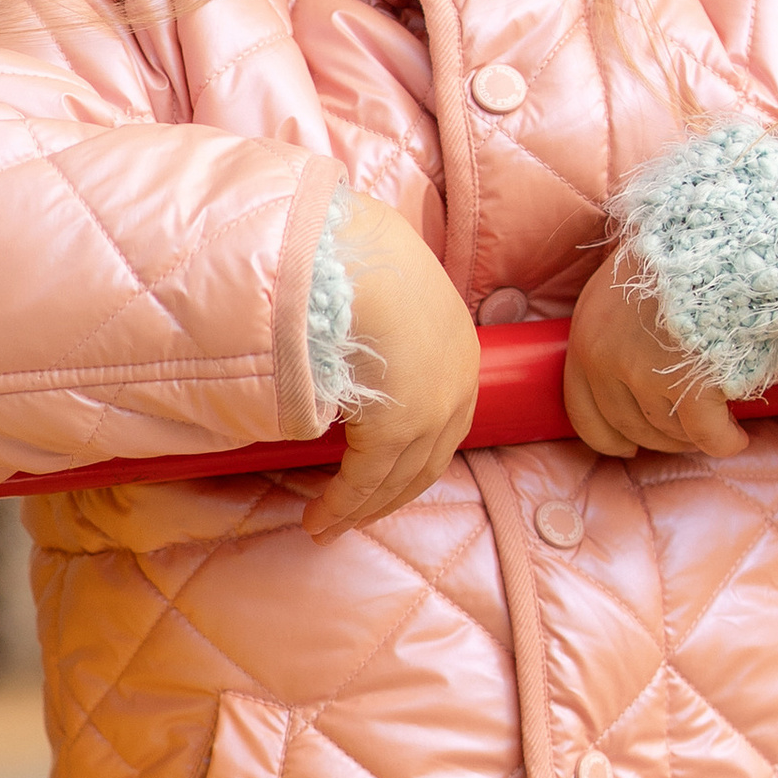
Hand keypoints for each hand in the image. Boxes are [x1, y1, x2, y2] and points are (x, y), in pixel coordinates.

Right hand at [306, 195, 483, 537]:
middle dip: (386, 497)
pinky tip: (317, 519)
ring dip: (359, 510)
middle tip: (349, 520)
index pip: (441, 426)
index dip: (409, 461)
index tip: (380, 483)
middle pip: (424, 462)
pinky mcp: (399, 426)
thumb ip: (377, 328)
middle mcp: (457, 385)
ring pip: (396, 480)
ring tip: (324, 527)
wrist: (350, 250)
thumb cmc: (353, 258)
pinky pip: (365, 480)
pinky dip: (340, 506)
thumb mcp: (382, 294)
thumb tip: (346, 342)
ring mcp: (433, 408)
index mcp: (459, 351)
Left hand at [564, 263, 747, 460]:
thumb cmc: (685, 251)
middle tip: (690, 433)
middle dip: (661, 437)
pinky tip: (736, 436)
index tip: (628, 448)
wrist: (726, 235)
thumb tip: (631, 366)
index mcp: (587, 332)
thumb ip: (619, 322)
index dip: (607, 437)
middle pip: (629, 426)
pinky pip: (707, 435)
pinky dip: (724, 441)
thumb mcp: (629, 278)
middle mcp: (606, 358)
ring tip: (718, 424)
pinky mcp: (691, 387)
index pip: (582, 409)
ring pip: (667, 433)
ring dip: (692, 437)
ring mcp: (646, 375)